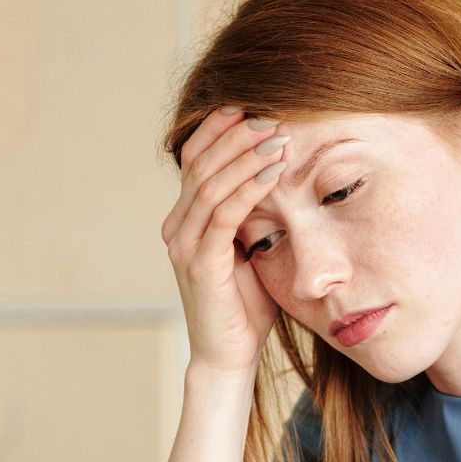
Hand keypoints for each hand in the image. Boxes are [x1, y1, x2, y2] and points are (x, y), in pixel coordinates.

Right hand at [161, 106, 289, 374]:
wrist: (228, 355)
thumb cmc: (246, 305)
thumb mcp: (252, 248)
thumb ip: (256, 215)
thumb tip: (283, 175)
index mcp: (185, 219)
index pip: (195, 160)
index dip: (219, 129)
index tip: (251, 106)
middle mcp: (177, 227)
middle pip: (200, 164)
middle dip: (236, 136)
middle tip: (271, 116)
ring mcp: (184, 245)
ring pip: (210, 185)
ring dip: (245, 158)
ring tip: (277, 139)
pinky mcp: (200, 265)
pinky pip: (223, 216)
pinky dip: (249, 190)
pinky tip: (273, 174)